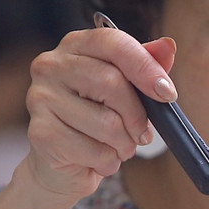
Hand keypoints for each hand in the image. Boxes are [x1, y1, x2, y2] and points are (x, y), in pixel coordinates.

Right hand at [20, 26, 177, 202]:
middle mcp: (51, 65)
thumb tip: (168, 46)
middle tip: (142, 134)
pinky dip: (108, 162)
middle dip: (137, 116)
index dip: (146, 67)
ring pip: (106, 122)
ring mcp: (40, 98)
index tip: (168, 94)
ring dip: (124, 145)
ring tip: (117, 148)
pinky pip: (95, 150)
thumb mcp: (126, 91)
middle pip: (111, 82)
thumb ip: (145, 66)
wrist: (65, 166)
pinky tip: (98, 160)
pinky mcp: (40, 133)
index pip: (113, 42)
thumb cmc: (98, 122)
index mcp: (75, 45)